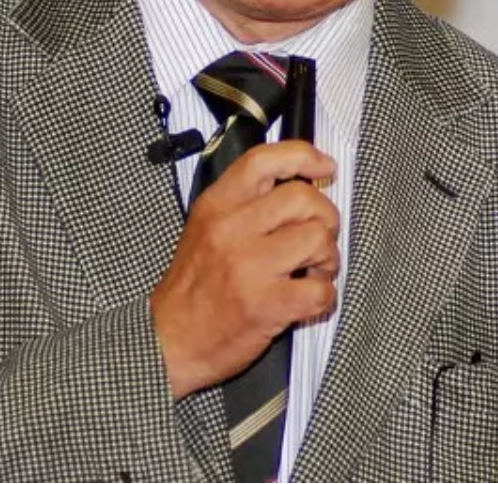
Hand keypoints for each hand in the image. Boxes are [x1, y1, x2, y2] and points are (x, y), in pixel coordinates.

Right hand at [150, 141, 339, 398]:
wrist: (169, 341)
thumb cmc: (193, 287)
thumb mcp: (204, 228)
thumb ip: (243, 203)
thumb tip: (297, 185)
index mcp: (216, 206)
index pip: (264, 161)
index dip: (303, 157)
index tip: (325, 168)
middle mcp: (232, 230)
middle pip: (303, 198)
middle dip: (325, 217)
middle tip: (319, 236)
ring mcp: (250, 267)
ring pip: (319, 239)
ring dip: (328, 257)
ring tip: (313, 271)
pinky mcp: (267, 305)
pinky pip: (321, 290)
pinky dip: (325, 296)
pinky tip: (309, 299)